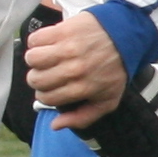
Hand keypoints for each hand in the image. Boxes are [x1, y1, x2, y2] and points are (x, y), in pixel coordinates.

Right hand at [24, 7, 127, 129]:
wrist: (125, 34)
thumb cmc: (115, 68)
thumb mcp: (107, 100)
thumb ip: (82, 118)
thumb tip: (55, 125)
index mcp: (83, 87)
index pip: (46, 98)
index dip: (45, 94)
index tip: (52, 88)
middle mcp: (73, 69)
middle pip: (36, 80)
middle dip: (38, 79)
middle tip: (48, 73)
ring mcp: (67, 49)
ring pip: (32, 59)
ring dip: (36, 60)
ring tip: (47, 58)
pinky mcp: (62, 31)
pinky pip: (35, 40)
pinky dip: (37, 42)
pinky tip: (49, 44)